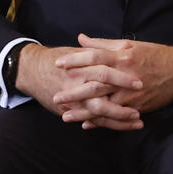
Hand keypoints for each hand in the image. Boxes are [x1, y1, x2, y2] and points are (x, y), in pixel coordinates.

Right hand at [12, 43, 129, 126]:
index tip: (140, 84)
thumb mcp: (81, 51)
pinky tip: (121, 127)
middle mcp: (78, 82)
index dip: (123, 78)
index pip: (106, 71)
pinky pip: (89, 119)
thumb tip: (126, 46)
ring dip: (118, 118)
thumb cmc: (60, 59)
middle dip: (123, 103)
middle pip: (102, 94)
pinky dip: (105, 124)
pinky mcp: (68, 109)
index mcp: (83, 65)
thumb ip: (103, 50)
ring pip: (98, 111)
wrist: (31, 70)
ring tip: (138, 121)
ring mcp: (73, 98)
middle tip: (141, 109)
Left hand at [54, 36, 172, 128]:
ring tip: (65, 116)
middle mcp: (125, 75)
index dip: (75, 60)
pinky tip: (86, 124)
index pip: (94, 57)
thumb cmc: (154, 55)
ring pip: (104, 104)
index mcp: (123, 56)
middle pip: (95, 84)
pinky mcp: (138, 106)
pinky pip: (116, 116)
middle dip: (74, 92)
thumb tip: (81, 39)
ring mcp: (132, 94)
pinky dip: (100, 121)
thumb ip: (103, 43)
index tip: (58, 64)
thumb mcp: (130, 45)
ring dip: (83, 111)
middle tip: (56, 96)